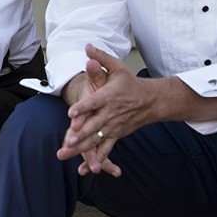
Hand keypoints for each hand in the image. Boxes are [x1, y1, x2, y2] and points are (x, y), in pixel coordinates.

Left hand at [57, 44, 156, 177]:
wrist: (151, 101)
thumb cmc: (130, 83)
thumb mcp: (117, 67)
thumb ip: (100, 58)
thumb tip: (87, 46)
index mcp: (109, 96)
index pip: (93, 102)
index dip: (82, 108)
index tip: (70, 114)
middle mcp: (110, 114)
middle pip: (92, 126)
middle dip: (79, 135)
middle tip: (65, 142)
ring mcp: (113, 127)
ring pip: (95, 140)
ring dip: (80, 149)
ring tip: (65, 154)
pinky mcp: (116, 136)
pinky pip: (105, 150)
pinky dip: (96, 160)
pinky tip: (85, 170)